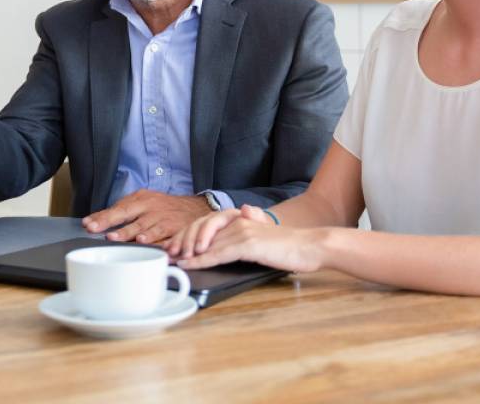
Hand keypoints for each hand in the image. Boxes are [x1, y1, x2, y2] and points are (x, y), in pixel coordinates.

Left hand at [81, 190, 211, 243]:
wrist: (196, 208)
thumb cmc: (166, 208)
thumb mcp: (147, 202)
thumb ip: (126, 212)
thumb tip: (100, 222)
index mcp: (140, 199)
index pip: (117, 207)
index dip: (102, 216)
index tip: (88, 224)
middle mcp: (149, 206)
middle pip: (126, 213)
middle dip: (109, 222)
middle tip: (95, 229)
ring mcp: (161, 217)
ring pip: (142, 225)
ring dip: (128, 233)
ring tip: (115, 238)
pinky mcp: (173, 228)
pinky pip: (160, 234)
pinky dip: (151, 239)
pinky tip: (143, 241)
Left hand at [166, 204, 326, 272]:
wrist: (310, 246)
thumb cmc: (288, 246)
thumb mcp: (261, 236)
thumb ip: (245, 231)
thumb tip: (241, 214)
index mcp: (239, 217)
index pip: (205, 222)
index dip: (186, 233)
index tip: (173, 245)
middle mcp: (238, 220)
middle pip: (200, 228)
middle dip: (181, 240)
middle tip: (168, 254)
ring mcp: (242, 231)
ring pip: (206, 240)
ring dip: (186, 251)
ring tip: (173, 260)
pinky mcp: (248, 244)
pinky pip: (218, 252)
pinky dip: (201, 259)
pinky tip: (190, 264)